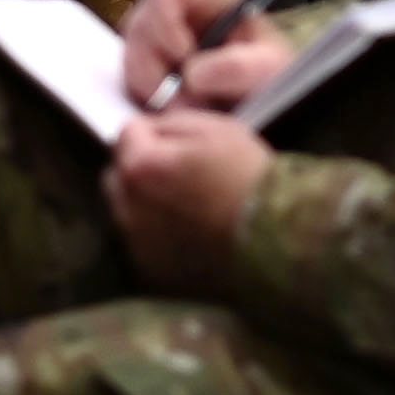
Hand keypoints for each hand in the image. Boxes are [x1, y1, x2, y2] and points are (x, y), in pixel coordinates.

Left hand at [105, 107, 272, 294]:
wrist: (276, 239)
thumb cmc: (249, 177)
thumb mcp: (217, 129)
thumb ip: (172, 124)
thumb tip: (150, 131)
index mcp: (140, 168)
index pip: (127, 134)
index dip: (154, 132)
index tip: (180, 142)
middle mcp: (128, 208)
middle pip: (118, 175)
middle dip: (139, 168)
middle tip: (177, 171)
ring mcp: (139, 244)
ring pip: (126, 211)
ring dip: (145, 202)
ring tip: (185, 204)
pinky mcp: (152, 270)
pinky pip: (143, 241)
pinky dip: (158, 233)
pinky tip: (189, 231)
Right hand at [117, 0, 293, 112]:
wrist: (260, 100)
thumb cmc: (268, 73)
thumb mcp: (269, 68)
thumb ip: (240, 67)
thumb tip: (194, 75)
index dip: (164, 19)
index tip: (181, 55)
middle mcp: (175, 7)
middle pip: (140, 23)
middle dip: (154, 65)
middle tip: (180, 99)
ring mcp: (157, 35)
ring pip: (130, 54)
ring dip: (150, 85)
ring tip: (184, 109)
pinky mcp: (147, 63)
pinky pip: (128, 76)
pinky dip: (145, 96)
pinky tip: (172, 109)